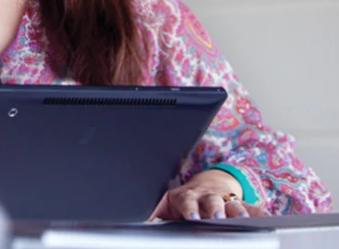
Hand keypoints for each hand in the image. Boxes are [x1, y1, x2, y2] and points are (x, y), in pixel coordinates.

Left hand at [150, 169, 267, 220]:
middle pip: (212, 201)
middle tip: (217, 218)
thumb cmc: (184, 200)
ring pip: (233, 204)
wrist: (206, 185)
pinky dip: (260, 213)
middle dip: (215, 210)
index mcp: (187, 197)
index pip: (187, 201)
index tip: (192, 216)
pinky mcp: (242, 205)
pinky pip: (254, 208)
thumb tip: (137, 221)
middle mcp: (207, 197)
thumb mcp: (165, 204)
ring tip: (244, 220)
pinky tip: (268, 219)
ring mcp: (226, 200)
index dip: (189, 208)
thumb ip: (153, 213)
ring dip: (238, 211)